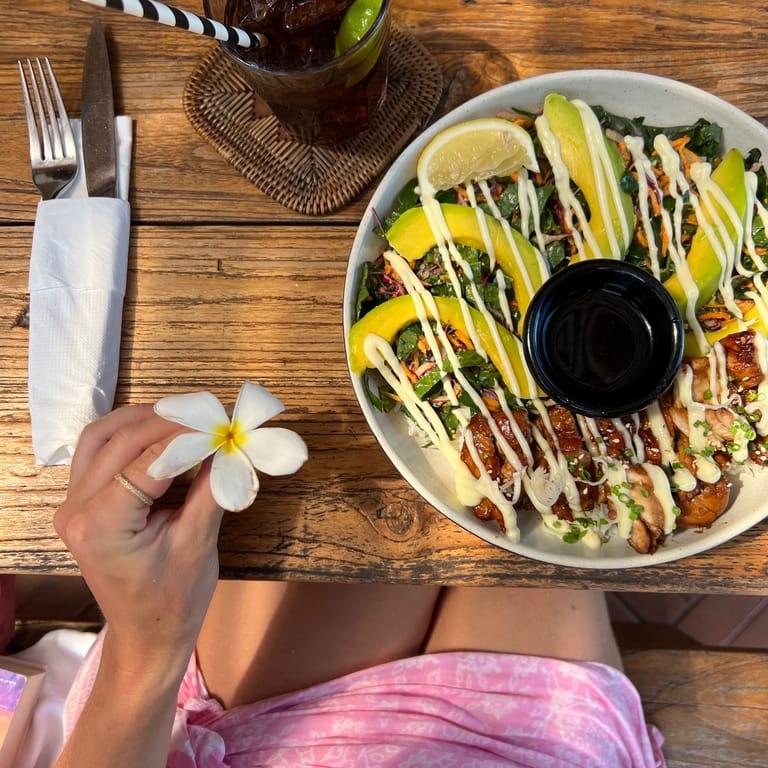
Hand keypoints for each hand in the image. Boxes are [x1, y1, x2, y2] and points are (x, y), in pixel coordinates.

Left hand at [55, 405, 223, 677]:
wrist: (147, 636)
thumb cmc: (176, 600)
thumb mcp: (199, 542)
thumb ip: (212, 487)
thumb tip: (229, 442)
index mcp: (102, 525)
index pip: (149, 459)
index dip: (189, 434)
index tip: (223, 420)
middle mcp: (76, 509)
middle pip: (120, 439)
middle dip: (168, 420)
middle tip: (210, 414)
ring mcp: (71, 505)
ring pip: (100, 436)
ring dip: (142, 419)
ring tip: (186, 417)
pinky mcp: (78, 503)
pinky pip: (97, 451)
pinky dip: (128, 434)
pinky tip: (160, 433)